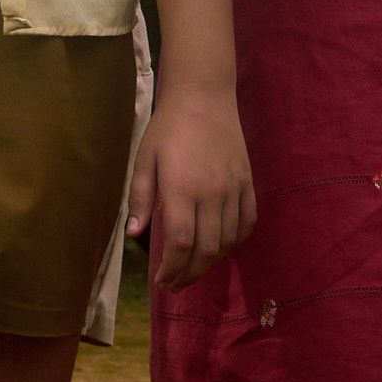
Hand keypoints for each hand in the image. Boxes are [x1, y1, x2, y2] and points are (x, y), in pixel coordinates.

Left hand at [128, 86, 255, 290]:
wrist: (203, 96)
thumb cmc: (167, 127)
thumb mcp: (144, 160)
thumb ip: (141, 198)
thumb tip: (134, 233)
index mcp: (182, 189)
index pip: (180, 244)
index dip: (172, 269)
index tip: (161, 282)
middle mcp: (211, 194)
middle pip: (206, 250)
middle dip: (189, 274)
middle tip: (175, 285)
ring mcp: (233, 189)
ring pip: (227, 241)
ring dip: (210, 261)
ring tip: (193, 268)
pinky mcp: (247, 183)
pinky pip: (247, 223)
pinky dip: (235, 241)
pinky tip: (220, 246)